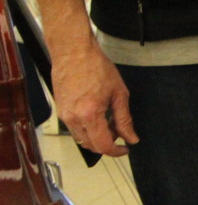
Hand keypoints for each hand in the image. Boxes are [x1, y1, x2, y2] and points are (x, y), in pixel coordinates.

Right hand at [51, 37, 137, 156]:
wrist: (73, 52)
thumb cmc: (96, 68)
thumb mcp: (119, 94)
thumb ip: (125, 120)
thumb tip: (131, 138)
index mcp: (89, 115)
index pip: (103, 145)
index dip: (116, 152)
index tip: (126, 149)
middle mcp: (73, 118)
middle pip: (91, 145)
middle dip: (108, 144)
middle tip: (120, 132)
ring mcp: (63, 115)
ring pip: (82, 138)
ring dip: (97, 137)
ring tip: (109, 121)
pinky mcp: (60, 110)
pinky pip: (74, 128)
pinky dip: (88, 128)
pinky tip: (98, 115)